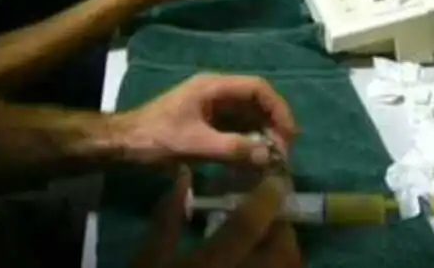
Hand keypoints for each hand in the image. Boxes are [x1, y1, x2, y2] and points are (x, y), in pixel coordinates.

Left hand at [121, 74, 296, 166]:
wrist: (123, 144)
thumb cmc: (155, 138)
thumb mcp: (195, 145)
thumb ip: (232, 149)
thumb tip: (269, 155)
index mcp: (214, 86)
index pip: (258, 88)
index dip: (279, 108)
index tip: (290, 135)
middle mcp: (216, 91)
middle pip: (256, 101)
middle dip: (274, 124)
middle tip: (284, 153)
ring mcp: (212, 106)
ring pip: (248, 115)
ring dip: (263, 134)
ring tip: (273, 159)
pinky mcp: (207, 122)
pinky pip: (237, 127)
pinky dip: (249, 141)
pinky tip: (255, 159)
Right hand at [131, 168, 299, 267]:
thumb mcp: (147, 261)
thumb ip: (167, 218)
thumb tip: (184, 176)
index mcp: (208, 267)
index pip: (246, 227)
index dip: (266, 199)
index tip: (274, 180)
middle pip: (282, 252)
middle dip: (282, 229)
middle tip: (270, 217)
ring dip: (286, 253)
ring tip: (268, 244)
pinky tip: (263, 264)